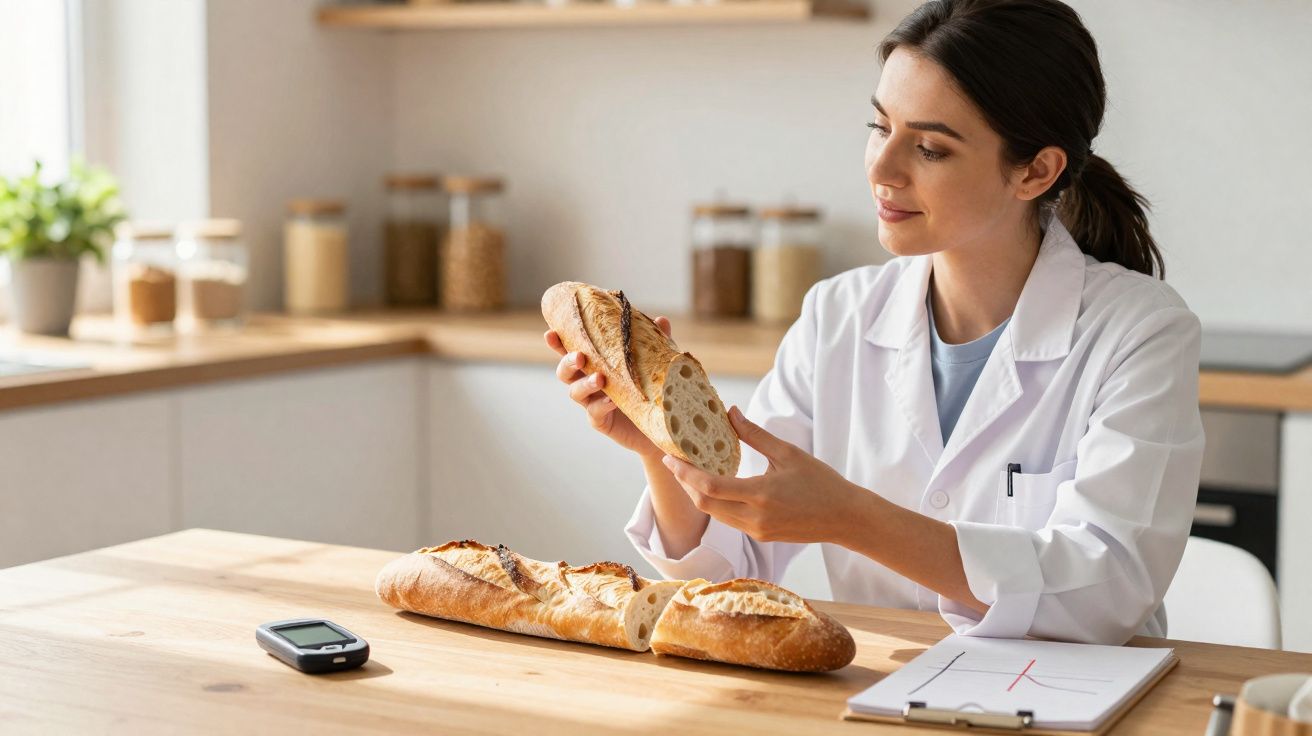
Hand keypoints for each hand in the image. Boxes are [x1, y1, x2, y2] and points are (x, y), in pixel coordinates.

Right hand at [544, 317, 673, 458]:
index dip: (558, 343)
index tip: (551, 333)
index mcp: (594, 364)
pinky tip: (612, 400)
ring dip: (585, 383)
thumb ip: (654, 341)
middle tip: (580, 356)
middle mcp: (587, 382)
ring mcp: (591, 403)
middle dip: (568, 362)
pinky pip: (594, 412)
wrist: (661, 423)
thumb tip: (661, 320)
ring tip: (599, 378)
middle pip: (564, 371)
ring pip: (575, 392)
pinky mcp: (600, 421)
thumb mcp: (654, 361)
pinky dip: (601, 405)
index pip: (571, 350)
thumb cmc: (650, 387)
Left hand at [661, 406, 865, 543]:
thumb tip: (731, 413)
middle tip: (674, 463)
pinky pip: (728, 520)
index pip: (710, 487)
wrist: (845, 518)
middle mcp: (754, 518)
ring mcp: (756, 531)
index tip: (670, 458)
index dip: (685, 473)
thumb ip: (755, 435)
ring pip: (714, 514)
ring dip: (698, 494)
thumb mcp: (788, 453)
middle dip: (684, 484)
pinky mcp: (760, 536)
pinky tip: (712, 487)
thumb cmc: (821, 482)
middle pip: (705, 503)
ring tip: (688, 472)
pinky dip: (715, 503)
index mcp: (761, 495)